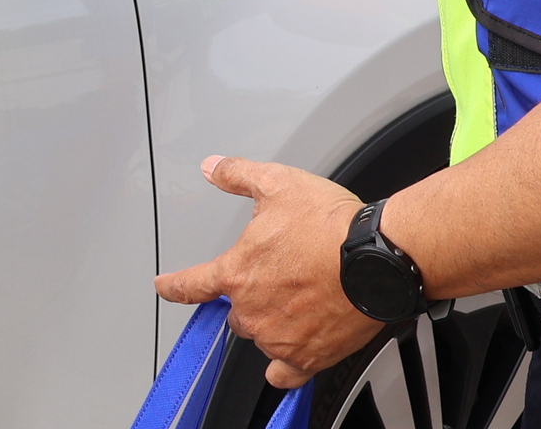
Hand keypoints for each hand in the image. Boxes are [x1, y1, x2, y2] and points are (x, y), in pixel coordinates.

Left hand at [155, 158, 382, 389]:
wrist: (377, 258)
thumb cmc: (330, 224)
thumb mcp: (278, 183)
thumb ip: (237, 175)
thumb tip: (211, 168)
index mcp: (238, 272)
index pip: (192, 284)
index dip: (174, 286)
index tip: (164, 288)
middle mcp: (252, 310)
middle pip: (236, 311)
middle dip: (251, 296)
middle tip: (281, 277)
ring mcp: (277, 337)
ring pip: (261, 335)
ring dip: (272, 322)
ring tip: (302, 298)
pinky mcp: (306, 357)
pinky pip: (285, 373)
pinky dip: (285, 365)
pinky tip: (292, 353)